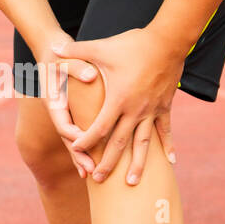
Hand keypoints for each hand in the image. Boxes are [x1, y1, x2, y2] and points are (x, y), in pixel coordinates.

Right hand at [34, 34, 100, 178]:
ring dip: (83, 157)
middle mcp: (59, 112)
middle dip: (79, 156)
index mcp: (54, 102)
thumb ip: (77, 67)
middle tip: (90, 172)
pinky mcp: (73, 114)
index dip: (74, 136)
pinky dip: (88, 147)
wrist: (52, 51)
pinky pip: (81, 134)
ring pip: (74, 141)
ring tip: (93, 174)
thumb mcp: (66, 58)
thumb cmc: (60, 54)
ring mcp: (65, 115)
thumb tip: (90, 75)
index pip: (63, 124)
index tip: (85, 145)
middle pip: (68, 139)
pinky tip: (98, 159)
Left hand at [49, 27, 183, 184]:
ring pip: (143, 144)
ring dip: (137, 164)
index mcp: (117, 100)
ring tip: (131, 183)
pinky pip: (165, 131)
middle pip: (119, 144)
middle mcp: (135, 110)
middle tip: (98, 179)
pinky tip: (170, 163)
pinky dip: (167, 147)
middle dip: (107, 163)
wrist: (168, 41)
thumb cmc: (133, 44)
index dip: (86, 141)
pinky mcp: (165, 106)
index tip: (76, 151)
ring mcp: (152, 110)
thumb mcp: (102, 47)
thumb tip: (54, 48)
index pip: (98, 128)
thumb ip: (77, 51)